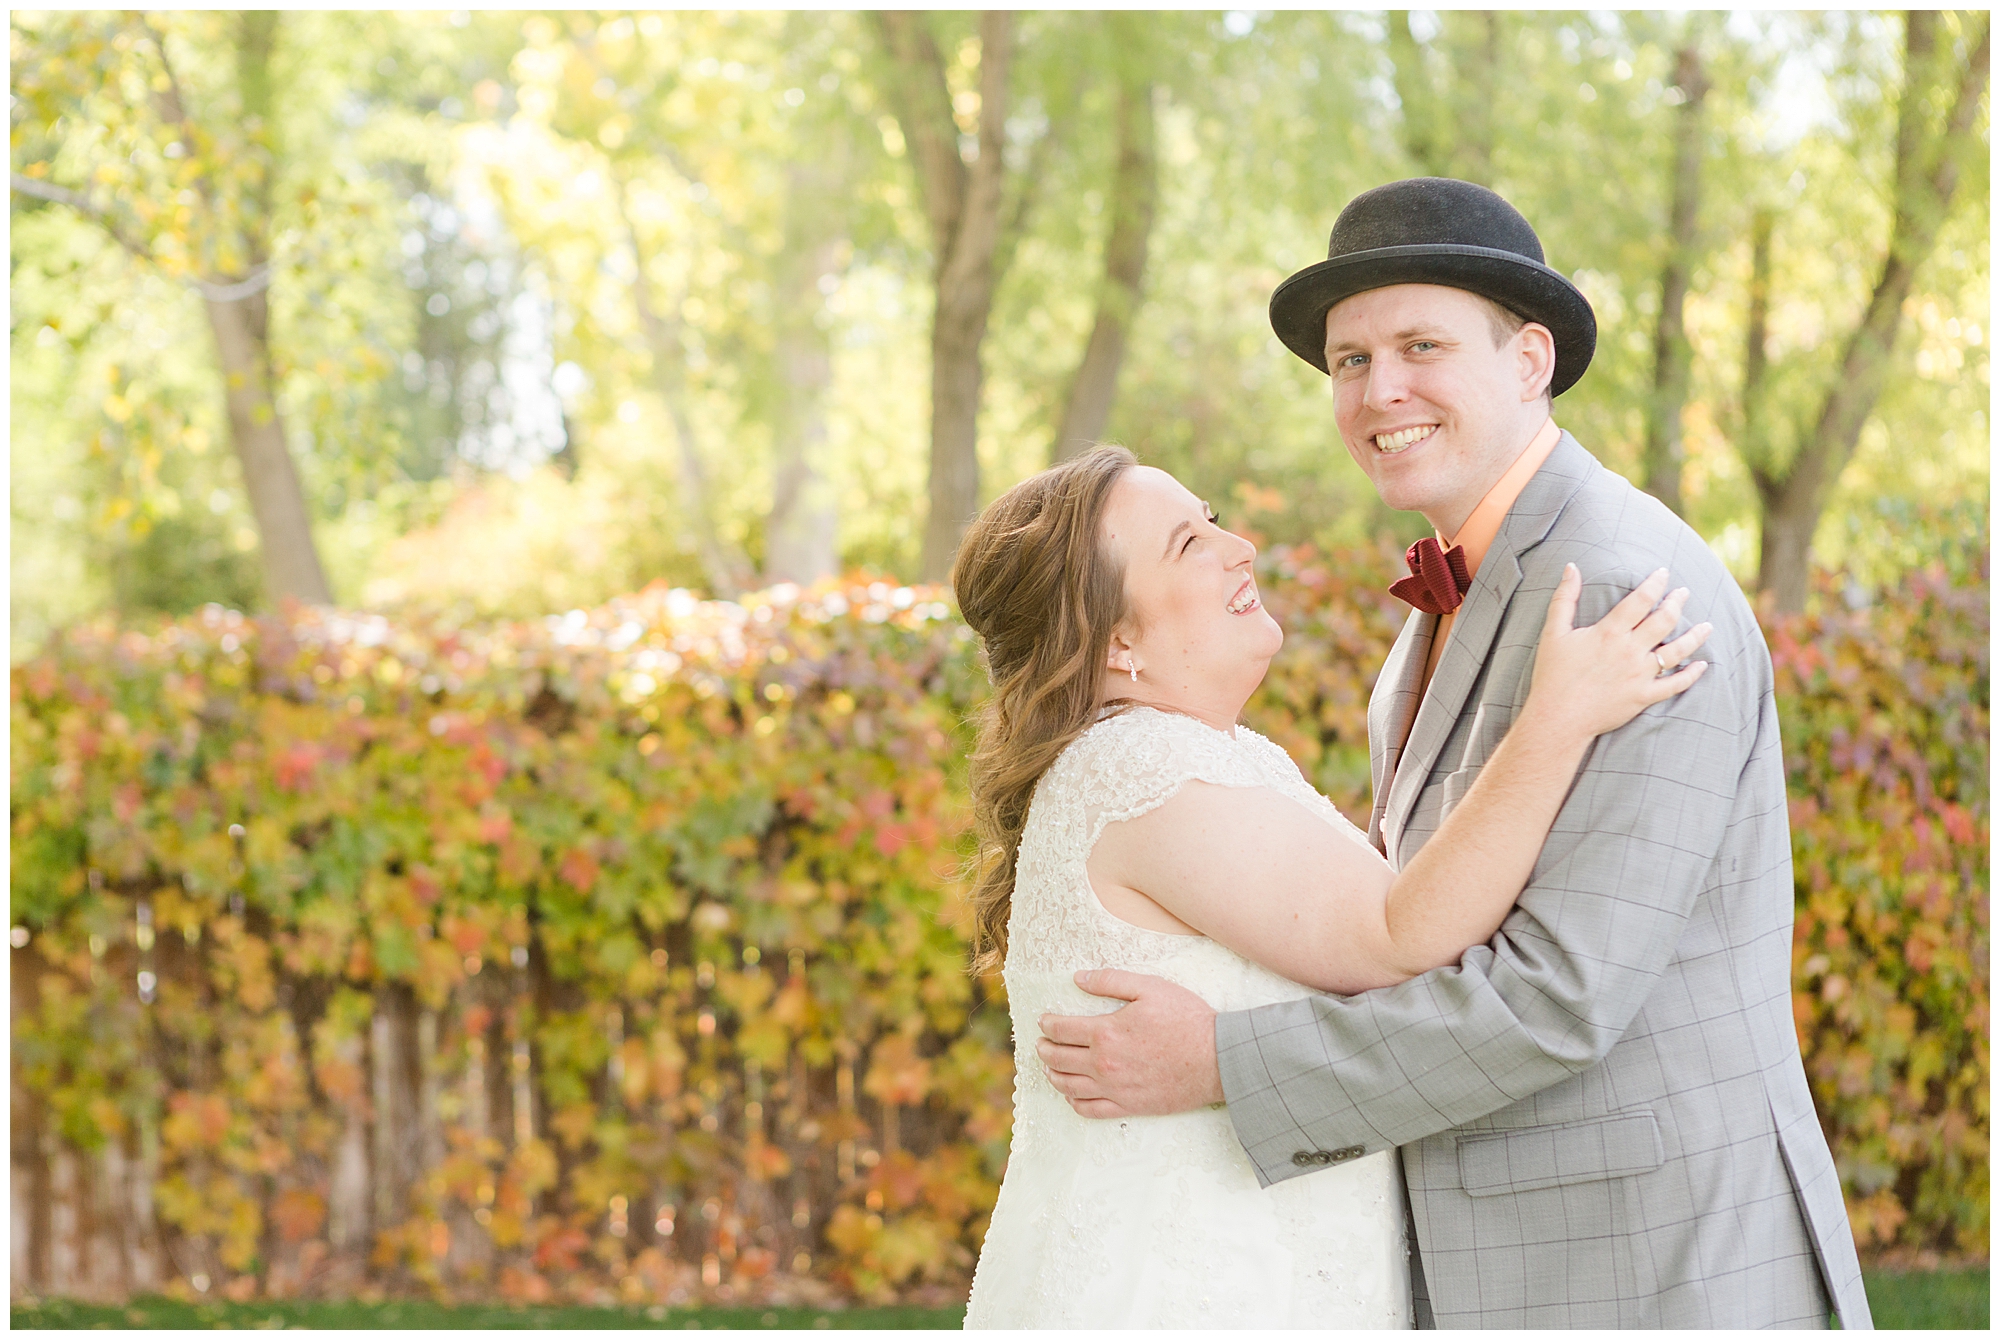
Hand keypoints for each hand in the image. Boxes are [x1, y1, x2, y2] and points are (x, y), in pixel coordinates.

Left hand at [1036, 970, 1222, 1117]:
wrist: (1217, 1059)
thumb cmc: (1186, 1019)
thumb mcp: (1149, 987)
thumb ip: (1110, 980)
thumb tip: (1078, 978)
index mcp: (1105, 1032)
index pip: (1062, 1029)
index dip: (1047, 1024)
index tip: (1043, 1021)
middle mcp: (1103, 1064)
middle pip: (1059, 1059)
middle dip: (1045, 1049)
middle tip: (1040, 1044)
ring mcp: (1115, 1088)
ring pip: (1069, 1086)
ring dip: (1053, 1075)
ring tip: (1048, 1067)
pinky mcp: (1129, 1106)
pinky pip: (1090, 1109)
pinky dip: (1074, 1102)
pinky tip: (1072, 1095)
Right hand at [1526, 564, 1711, 740]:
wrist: (1558, 718)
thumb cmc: (1552, 675)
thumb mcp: (1553, 632)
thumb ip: (1564, 598)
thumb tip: (1571, 567)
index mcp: (1609, 632)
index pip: (1640, 600)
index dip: (1655, 584)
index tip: (1664, 574)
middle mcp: (1629, 651)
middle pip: (1663, 620)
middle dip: (1677, 603)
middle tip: (1684, 593)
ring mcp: (1640, 675)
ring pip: (1676, 651)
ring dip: (1695, 636)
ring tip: (1707, 626)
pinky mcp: (1643, 697)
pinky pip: (1675, 685)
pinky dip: (1691, 675)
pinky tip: (1702, 665)